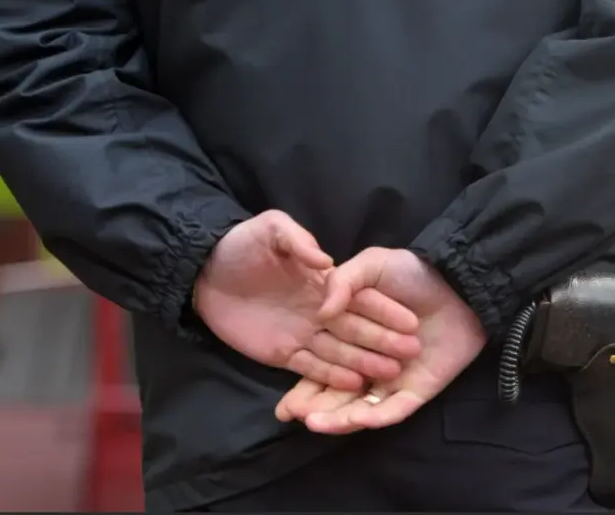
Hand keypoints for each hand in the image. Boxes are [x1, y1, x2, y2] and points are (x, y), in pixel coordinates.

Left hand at [194, 211, 421, 389]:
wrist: (204, 270)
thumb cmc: (241, 245)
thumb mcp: (272, 230)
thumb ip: (299, 242)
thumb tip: (327, 262)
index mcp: (323, 282)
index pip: (360, 298)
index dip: (385, 310)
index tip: (410, 321)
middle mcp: (319, 310)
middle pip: (356, 329)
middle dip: (383, 341)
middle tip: (411, 354)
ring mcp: (302, 333)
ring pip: (339, 352)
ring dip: (364, 363)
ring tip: (390, 375)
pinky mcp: (283, 353)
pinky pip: (310, 367)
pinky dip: (330, 377)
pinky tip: (353, 384)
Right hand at [274, 248, 486, 432]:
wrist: (459, 283)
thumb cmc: (415, 273)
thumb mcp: (373, 265)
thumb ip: (344, 282)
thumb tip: (322, 311)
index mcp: (354, 341)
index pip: (322, 368)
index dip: (301, 385)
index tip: (280, 400)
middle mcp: (369, 366)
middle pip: (336, 394)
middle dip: (313, 407)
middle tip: (291, 415)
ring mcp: (393, 380)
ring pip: (361, 408)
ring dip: (338, 418)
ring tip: (314, 422)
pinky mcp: (417, 390)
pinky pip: (394, 409)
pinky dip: (375, 416)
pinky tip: (357, 419)